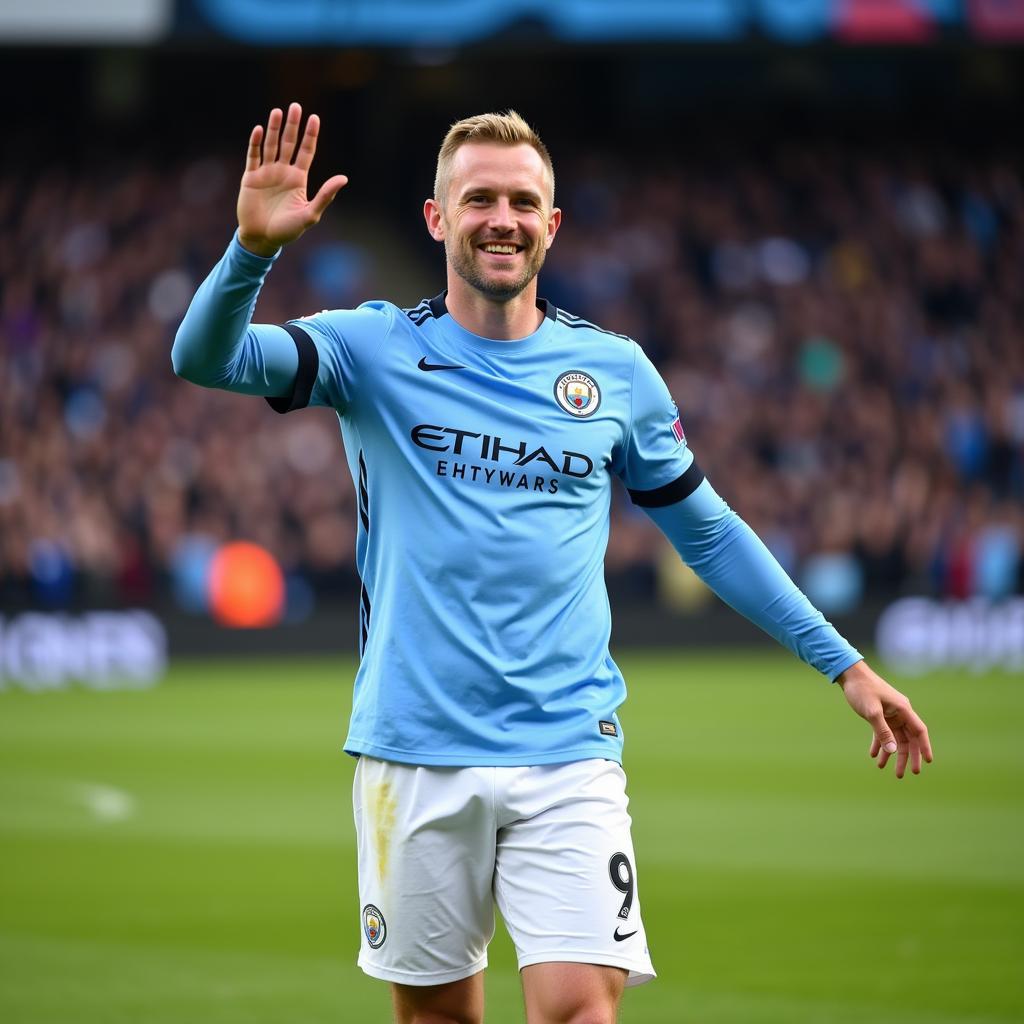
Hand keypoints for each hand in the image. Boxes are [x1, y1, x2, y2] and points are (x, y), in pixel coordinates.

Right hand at [236, 102, 348, 256]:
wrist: (262, 239)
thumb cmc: (287, 231)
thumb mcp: (310, 214)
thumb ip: (326, 195)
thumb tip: (344, 178)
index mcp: (298, 179)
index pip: (306, 151)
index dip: (310, 135)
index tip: (314, 117)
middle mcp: (283, 172)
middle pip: (289, 143)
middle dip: (293, 125)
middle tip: (296, 106)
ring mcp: (266, 173)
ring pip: (271, 145)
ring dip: (274, 129)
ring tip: (278, 112)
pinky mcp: (250, 178)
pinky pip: (253, 156)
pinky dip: (255, 143)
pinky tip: (259, 131)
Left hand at [836, 660, 932, 778]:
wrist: (850, 675)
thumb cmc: (862, 690)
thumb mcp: (872, 712)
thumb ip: (883, 732)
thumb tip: (894, 751)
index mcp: (903, 709)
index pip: (919, 731)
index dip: (924, 746)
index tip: (928, 761)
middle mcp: (900, 713)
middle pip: (908, 738)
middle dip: (907, 756)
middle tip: (905, 773)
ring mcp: (890, 714)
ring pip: (894, 738)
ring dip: (890, 753)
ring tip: (883, 768)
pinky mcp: (880, 715)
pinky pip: (883, 733)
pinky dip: (879, 743)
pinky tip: (873, 755)